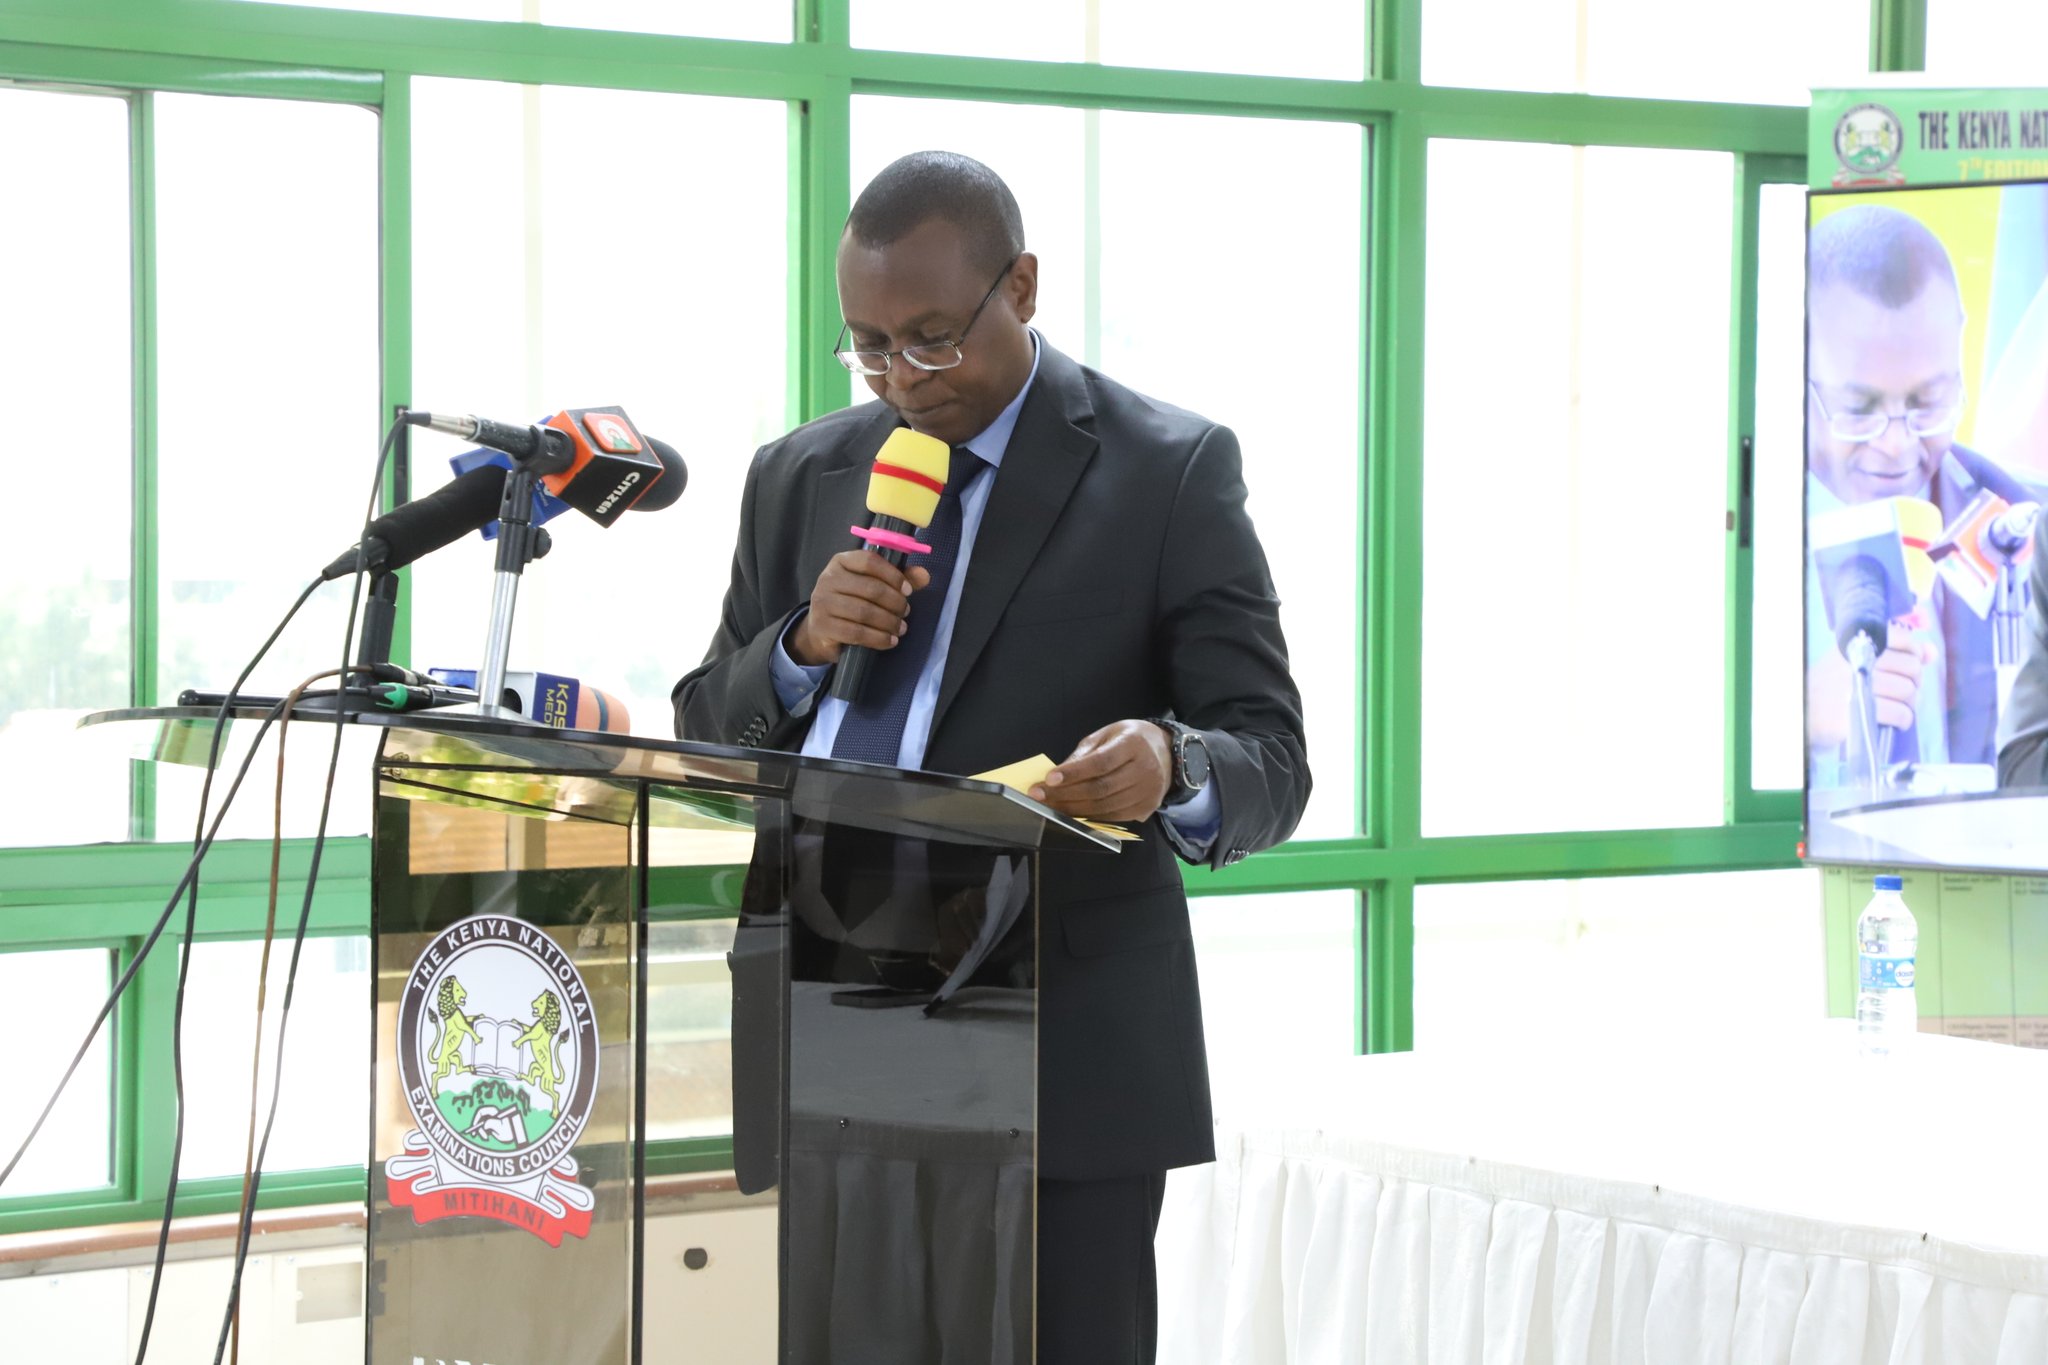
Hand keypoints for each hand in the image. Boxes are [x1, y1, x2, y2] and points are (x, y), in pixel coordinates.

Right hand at [788, 552, 933, 665]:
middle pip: (871, 588)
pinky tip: (890, 641)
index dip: (893, 576)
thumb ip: (898, 578)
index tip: (908, 590)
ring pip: (865, 612)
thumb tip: (924, 575)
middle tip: (905, 612)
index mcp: (841, 561)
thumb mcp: (873, 585)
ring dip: (889, 622)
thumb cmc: (851, 601)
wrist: (821, 630)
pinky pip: (857, 633)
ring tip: (901, 628)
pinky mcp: (823, 626)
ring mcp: (822, 603)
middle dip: (895, 603)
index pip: (870, 562)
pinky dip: (878, 638)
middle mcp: (828, 579)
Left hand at [1029, 720, 1172, 822]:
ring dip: (1073, 809)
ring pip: (1105, 807)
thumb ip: (1084, 753)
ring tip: (1051, 806)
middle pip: (1101, 788)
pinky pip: (1113, 817)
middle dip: (1066, 795)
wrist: (1168, 753)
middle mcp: (1145, 769)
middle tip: (1040, 796)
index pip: (1101, 762)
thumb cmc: (1131, 740)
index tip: (1049, 779)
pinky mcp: (1147, 808)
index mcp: (1134, 744)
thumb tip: (1058, 775)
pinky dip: (1090, 816)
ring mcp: (1148, 792)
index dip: (1074, 773)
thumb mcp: (1108, 735)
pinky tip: (1073, 812)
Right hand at [1807, 622, 1930, 746]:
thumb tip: (1931, 652)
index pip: (1900, 638)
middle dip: (1914, 682)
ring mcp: (1856, 687)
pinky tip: (1896, 721)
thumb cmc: (1831, 688)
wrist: (1802, 714)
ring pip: (1908, 691)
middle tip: (1903, 691)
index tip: (1907, 665)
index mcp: (1854, 646)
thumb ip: (1896, 654)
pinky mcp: (1858, 712)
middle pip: (1910, 667)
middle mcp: (1856, 662)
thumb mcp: (1855, 662)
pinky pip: (1899, 713)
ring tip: (1898, 708)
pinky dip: (1904, 719)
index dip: (1913, 652)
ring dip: (1910, 704)